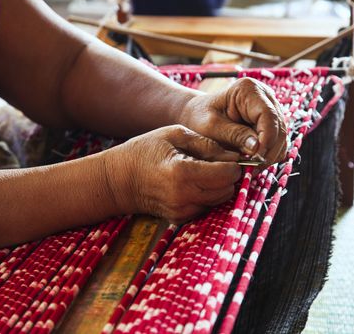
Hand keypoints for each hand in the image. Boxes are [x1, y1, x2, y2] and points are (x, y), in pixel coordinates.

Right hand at [103, 125, 240, 223]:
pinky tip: (193, 183)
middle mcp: (184, 196)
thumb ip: (207, 144)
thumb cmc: (144, 151)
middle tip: (218, 163)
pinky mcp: (180, 219)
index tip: (230, 156)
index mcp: (183, 172)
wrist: (118, 179)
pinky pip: (206, 207)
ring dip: (218, 186)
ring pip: (219, 200)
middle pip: (227, 190)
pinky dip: (206, 195)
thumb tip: (235, 155)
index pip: (227, 174)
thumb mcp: (175, 135)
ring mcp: (182, 211)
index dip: (234, 164)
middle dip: (229, 176)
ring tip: (204, 171)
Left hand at [179, 77, 286, 165]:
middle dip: (268, 151)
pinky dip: (268, 156)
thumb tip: (256, 148)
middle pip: (279, 128)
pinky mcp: (271, 124)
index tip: (256, 158)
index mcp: (248, 90)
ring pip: (282, 138)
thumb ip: (234, 135)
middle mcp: (265, 97)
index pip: (268, 115)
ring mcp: (270, 110)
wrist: (197, 116)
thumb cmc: (200, 118)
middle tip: (253, 169)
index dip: (266, 139)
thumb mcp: (211, 127)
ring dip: (269, 156)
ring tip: (251, 168)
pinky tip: (253, 163)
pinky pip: (278, 144)